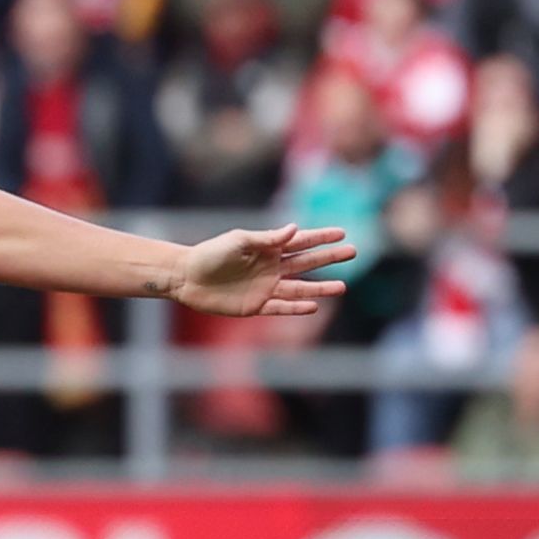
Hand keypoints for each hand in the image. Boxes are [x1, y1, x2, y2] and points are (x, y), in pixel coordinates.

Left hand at [164, 224, 354, 317]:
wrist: (186, 277)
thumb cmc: (210, 254)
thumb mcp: (238, 241)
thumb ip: (267, 238)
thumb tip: (295, 229)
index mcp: (267, 248)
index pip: (300, 241)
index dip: (321, 237)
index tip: (342, 232)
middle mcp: (270, 267)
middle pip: (306, 263)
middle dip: (329, 258)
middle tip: (353, 252)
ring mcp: (264, 287)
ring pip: (299, 288)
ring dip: (320, 288)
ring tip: (343, 286)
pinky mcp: (255, 306)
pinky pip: (281, 308)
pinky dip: (296, 308)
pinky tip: (314, 306)